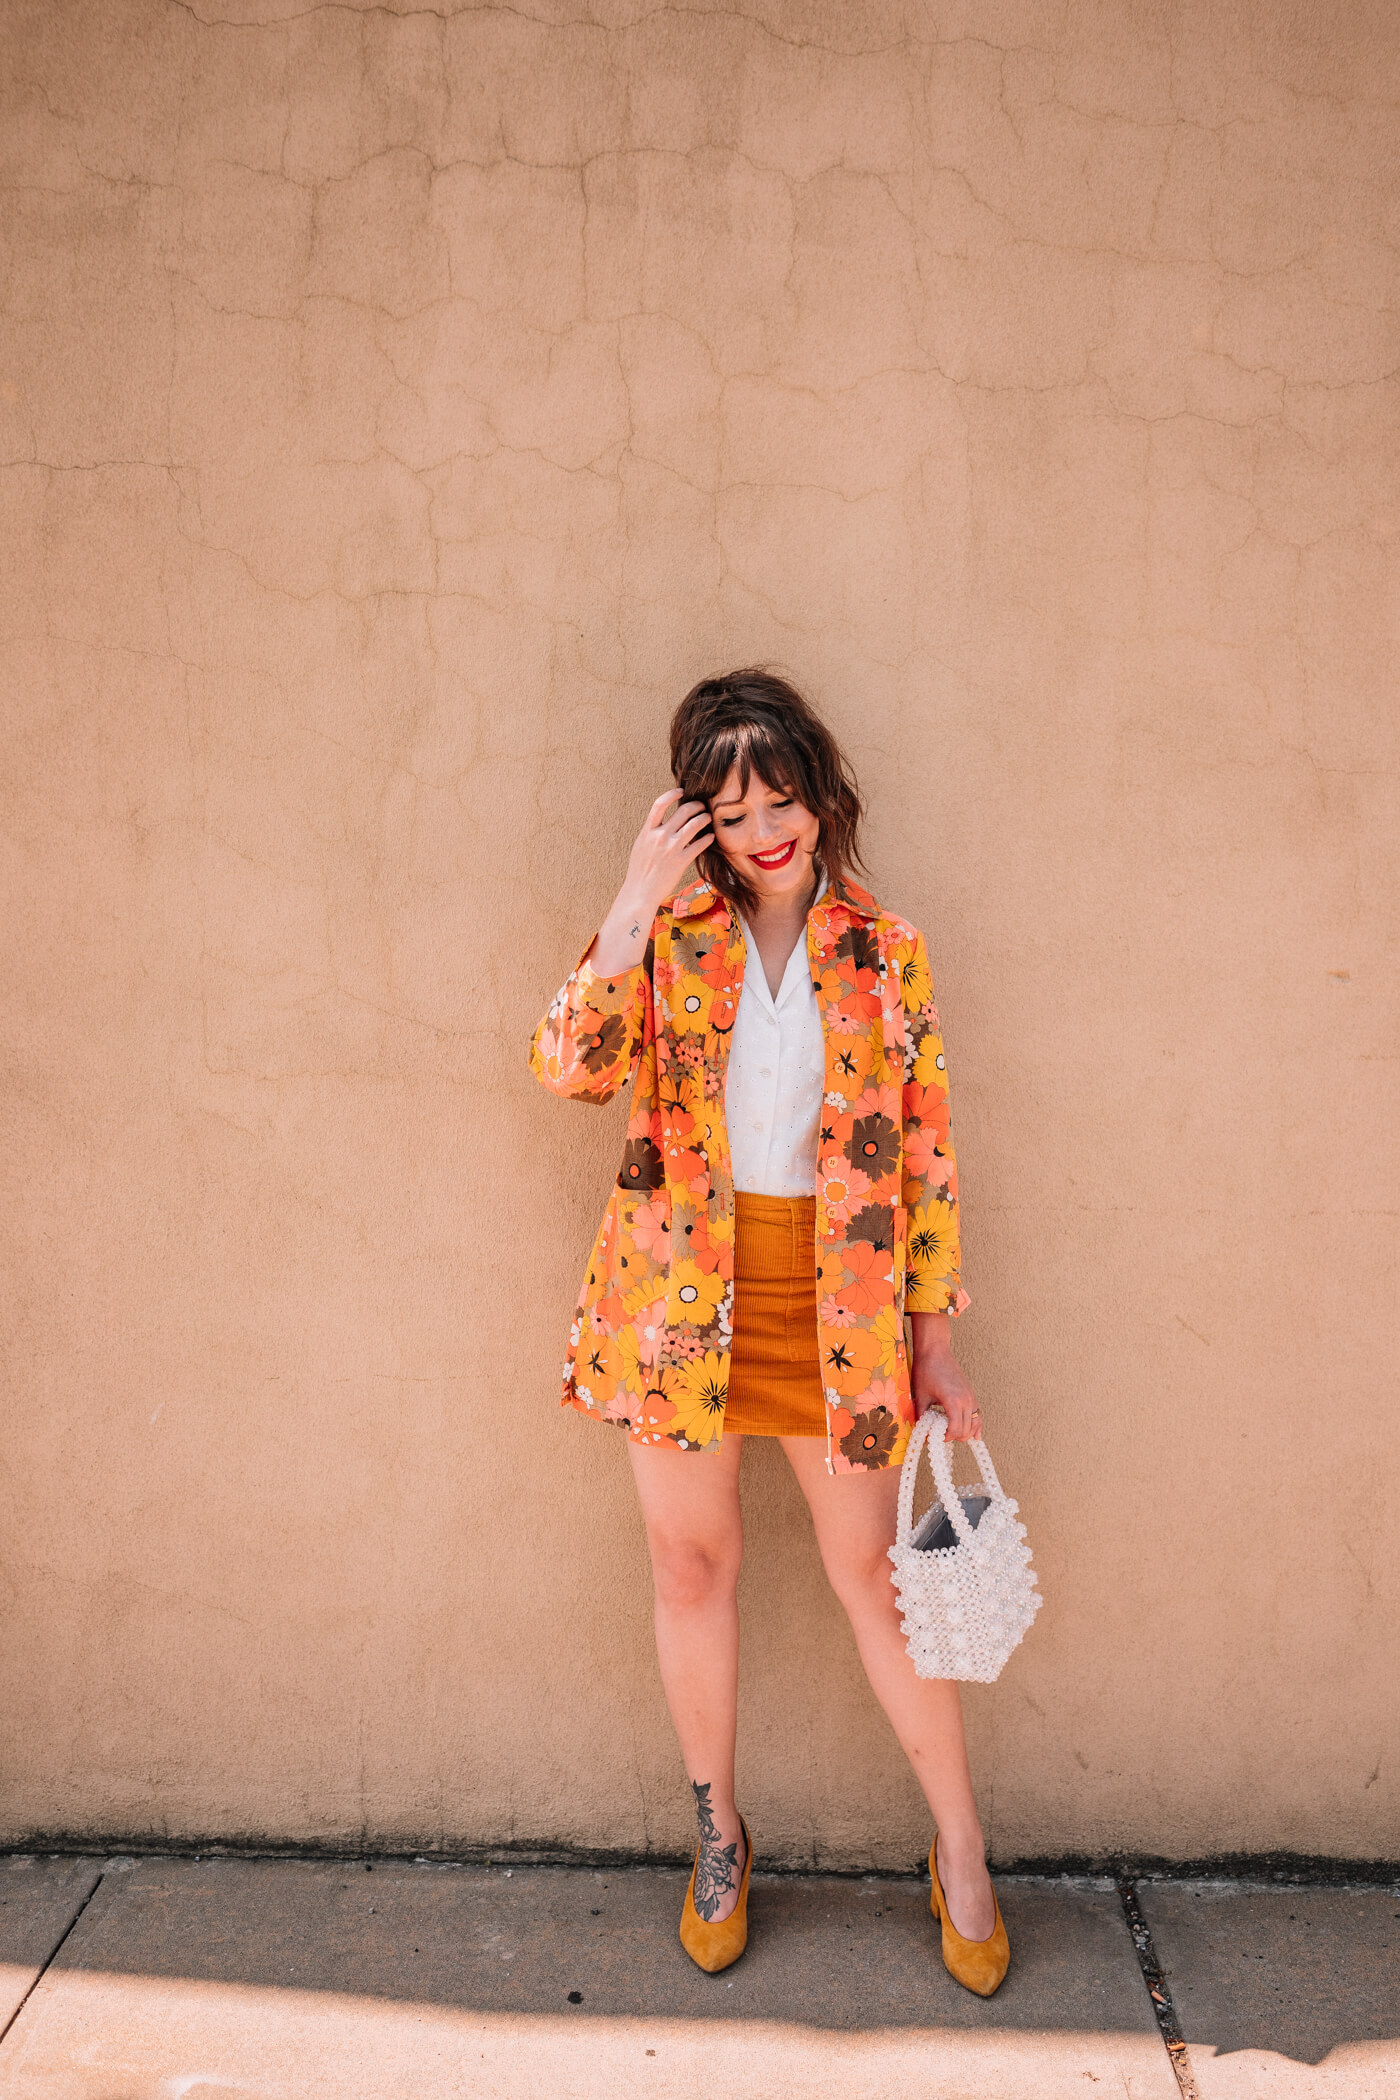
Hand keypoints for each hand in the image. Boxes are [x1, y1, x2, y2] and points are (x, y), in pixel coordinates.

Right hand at [619, 788, 713, 916]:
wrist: (640, 892)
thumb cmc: (640, 870)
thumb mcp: (640, 846)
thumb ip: (651, 832)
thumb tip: (662, 821)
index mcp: (648, 831)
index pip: (660, 804)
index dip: (672, 794)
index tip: (681, 791)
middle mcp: (660, 837)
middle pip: (683, 811)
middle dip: (696, 805)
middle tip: (702, 806)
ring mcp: (671, 849)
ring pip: (694, 825)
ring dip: (705, 818)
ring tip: (708, 818)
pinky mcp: (681, 861)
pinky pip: (700, 845)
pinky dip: (708, 839)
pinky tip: (711, 837)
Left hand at [909, 1313, 980, 1441]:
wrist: (935, 1351)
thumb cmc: (926, 1370)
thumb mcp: (920, 1396)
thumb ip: (921, 1416)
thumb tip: (921, 1432)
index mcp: (953, 1401)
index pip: (955, 1430)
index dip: (945, 1437)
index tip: (935, 1436)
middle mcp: (966, 1400)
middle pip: (966, 1430)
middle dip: (953, 1437)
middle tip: (940, 1435)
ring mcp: (971, 1397)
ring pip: (975, 1424)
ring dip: (965, 1432)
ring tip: (951, 1432)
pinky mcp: (972, 1394)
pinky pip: (978, 1415)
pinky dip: (976, 1426)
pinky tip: (975, 1435)